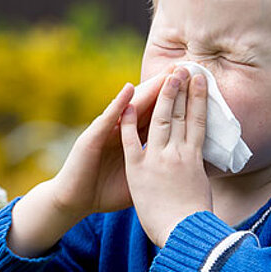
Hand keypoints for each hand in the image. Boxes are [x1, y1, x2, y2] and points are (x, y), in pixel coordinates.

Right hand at [50, 66, 174, 220]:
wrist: (74, 201)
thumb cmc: (104, 194)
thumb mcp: (137, 181)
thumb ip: (154, 172)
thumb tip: (182, 173)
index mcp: (134, 143)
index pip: (159, 119)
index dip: (177, 104)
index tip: (196, 90)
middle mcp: (121, 133)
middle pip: (149, 107)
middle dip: (168, 89)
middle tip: (186, 69)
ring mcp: (106, 133)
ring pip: (131, 108)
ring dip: (148, 89)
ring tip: (165, 73)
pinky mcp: (91, 138)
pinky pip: (108, 119)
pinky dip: (118, 104)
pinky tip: (128, 90)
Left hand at [120, 68, 212, 246]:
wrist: (184, 236)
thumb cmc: (197, 218)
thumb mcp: (201, 189)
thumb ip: (198, 170)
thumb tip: (204, 160)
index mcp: (194, 158)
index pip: (197, 121)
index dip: (200, 100)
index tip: (202, 81)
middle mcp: (178, 154)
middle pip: (180, 115)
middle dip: (183, 90)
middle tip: (188, 67)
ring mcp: (158, 159)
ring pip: (160, 120)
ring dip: (164, 96)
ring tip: (169, 75)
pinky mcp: (138, 169)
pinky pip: (131, 141)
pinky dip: (128, 122)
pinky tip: (127, 105)